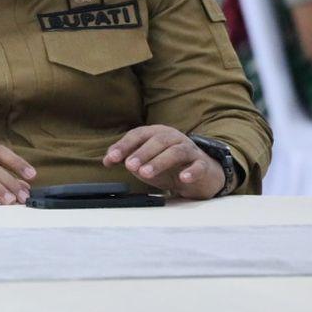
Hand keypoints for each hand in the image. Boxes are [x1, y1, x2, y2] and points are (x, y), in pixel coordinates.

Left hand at [104, 125, 222, 199]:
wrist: (199, 174)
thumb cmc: (167, 165)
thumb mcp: (144, 161)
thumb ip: (126, 159)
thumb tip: (108, 160)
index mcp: (157, 133)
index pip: (138, 134)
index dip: (124, 145)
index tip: (112, 158)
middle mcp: (173, 138)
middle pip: (157, 141)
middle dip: (141, 153)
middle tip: (130, 166)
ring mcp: (190, 150)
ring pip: (176, 152)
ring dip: (159, 162)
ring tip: (145, 173)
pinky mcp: (203, 164)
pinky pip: (199, 166)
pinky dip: (191, 171)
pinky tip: (183, 178)